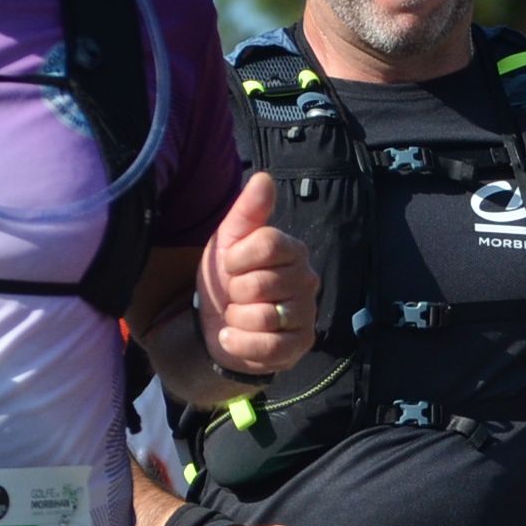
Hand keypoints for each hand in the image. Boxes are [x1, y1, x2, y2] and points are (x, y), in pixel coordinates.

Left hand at [198, 173, 320, 376]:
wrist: (218, 326)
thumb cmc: (227, 279)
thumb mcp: (228, 241)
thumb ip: (247, 211)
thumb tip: (264, 178)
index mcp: (293, 251)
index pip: (270, 243)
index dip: (238, 257)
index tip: (230, 265)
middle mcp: (307, 281)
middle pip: (262, 282)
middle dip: (235, 292)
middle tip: (236, 294)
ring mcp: (307, 315)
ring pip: (265, 316)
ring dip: (237, 319)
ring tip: (237, 316)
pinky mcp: (300, 346)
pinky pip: (269, 347)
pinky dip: (241, 344)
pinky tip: (233, 337)